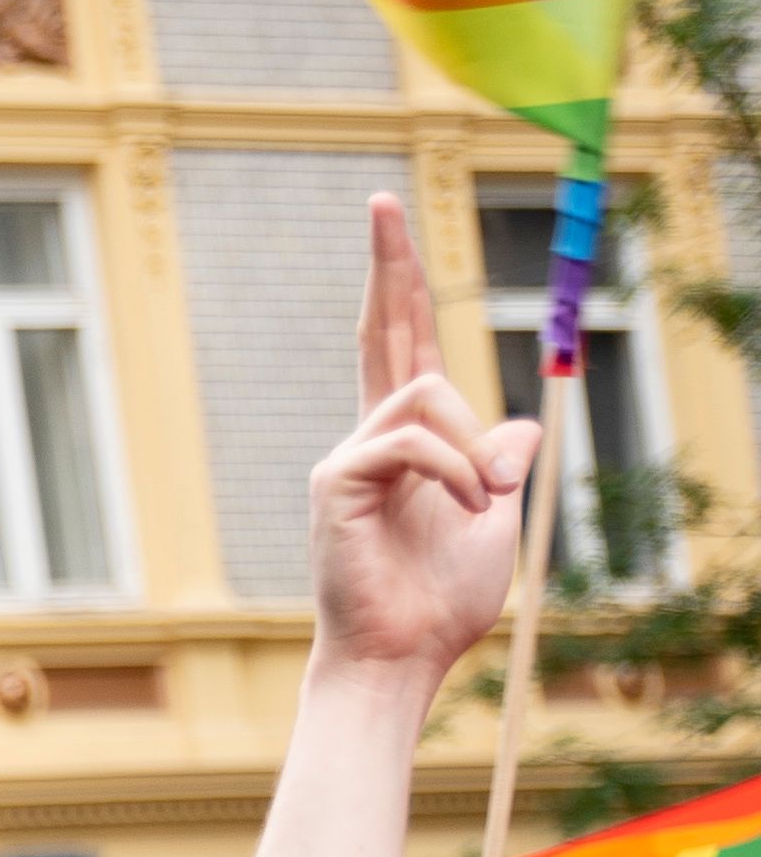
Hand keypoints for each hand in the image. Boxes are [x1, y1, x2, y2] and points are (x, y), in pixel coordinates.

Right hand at [312, 192, 542, 689]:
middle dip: (388, 264)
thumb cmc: (438, 604)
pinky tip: (459, 512)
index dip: (400, 286)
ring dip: (471, 453)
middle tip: (382, 199)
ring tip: (473, 510)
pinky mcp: (338, 480)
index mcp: (407, 443)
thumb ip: (502, 469)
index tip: (389, 222)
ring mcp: (346, 456)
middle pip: (382, 331)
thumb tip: (519, 430)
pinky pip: (415, 442)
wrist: (399, 657)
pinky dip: (453, 475)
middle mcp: (368, 438)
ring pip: (429, 398)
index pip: (404, 348)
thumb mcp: (496, 522)